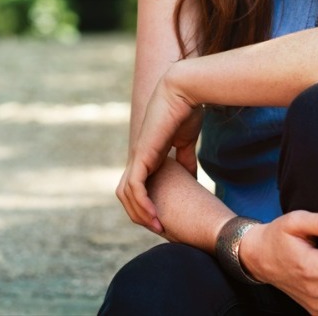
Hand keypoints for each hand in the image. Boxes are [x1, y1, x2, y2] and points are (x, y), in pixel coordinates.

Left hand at [117, 63, 201, 232]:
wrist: (183, 90)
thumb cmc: (186, 110)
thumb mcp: (185, 142)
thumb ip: (185, 160)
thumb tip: (191, 176)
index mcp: (147, 155)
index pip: (138, 187)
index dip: (148, 205)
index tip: (165, 219)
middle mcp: (138, 157)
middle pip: (127, 194)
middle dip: (140, 214)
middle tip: (159, 227)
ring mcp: (137, 155)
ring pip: (126, 193)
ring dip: (140, 214)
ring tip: (157, 226)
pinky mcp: (142, 154)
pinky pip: (134, 186)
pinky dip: (142, 204)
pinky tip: (154, 216)